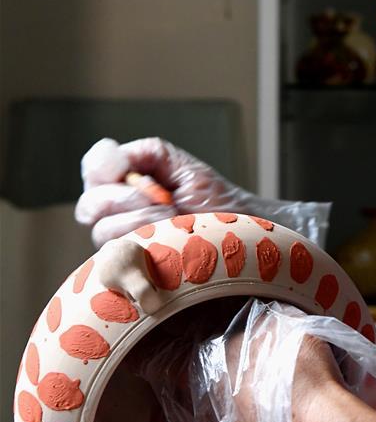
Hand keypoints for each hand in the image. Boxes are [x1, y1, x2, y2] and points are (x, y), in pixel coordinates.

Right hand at [75, 137, 251, 246]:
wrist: (238, 233)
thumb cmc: (213, 202)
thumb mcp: (182, 167)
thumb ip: (148, 154)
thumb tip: (115, 157)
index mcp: (125, 183)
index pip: (94, 168)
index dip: (103, 166)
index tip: (126, 168)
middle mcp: (117, 213)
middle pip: (91, 203)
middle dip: (123, 197)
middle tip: (161, 199)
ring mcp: (122, 242)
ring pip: (104, 229)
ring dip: (139, 220)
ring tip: (172, 218)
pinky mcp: (133, 268)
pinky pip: (119, 254)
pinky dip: (143, 239)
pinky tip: (165, 236)